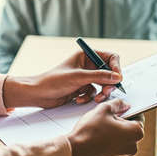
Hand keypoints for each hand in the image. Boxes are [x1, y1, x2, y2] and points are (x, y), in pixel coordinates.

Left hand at [3, 50, 122, 108]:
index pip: (109, 57)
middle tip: (106, 92)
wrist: (39, 94)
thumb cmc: (53, 80)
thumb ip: (99, 76)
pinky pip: (94, 93)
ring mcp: (85, 77)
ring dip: (100, 93)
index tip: (118, 78)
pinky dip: (89, 97)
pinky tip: (78, 99)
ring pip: (103, 85)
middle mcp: (87, 65)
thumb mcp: (78, 77)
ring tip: (95, 98)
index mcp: (86, 56)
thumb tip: (117, 77)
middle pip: (108, 73)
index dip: (116, 67)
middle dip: (108, 84)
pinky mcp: (82, 88)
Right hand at [67, 99, 143, 155]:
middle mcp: (132, 147)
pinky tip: (95, 138)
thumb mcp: (104, 109)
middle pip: (129, 129)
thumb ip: (117, 104)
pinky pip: (112, 149)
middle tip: (106, 117)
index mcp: (135, 133)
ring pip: (120, 140)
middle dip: (119, 122)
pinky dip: (107, 143)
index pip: (139, 117)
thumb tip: (123, 104)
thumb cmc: (90, 130)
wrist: (75, 151)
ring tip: (98, 127)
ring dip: (113, 133)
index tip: (121, 108)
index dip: (129, 110)